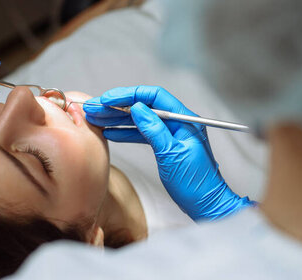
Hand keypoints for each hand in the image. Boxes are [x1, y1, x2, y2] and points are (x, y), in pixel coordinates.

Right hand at [84, 86, 254, 220]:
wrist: (207, 205)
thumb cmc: (197, 183)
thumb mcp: (172, 154)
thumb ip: (154, 130)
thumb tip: (138, 108)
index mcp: (184, 119)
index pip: (153, 97)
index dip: (129, 95)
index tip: (109, 99)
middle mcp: (177, 123)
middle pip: (143, 106)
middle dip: (117, 106)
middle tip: (94, 108)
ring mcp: (170, 134)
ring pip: (139, 120)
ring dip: (117, 118)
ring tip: (96, 118)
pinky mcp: (164, 146)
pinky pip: (141, 134)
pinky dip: (125, 132)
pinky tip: (110, 132)